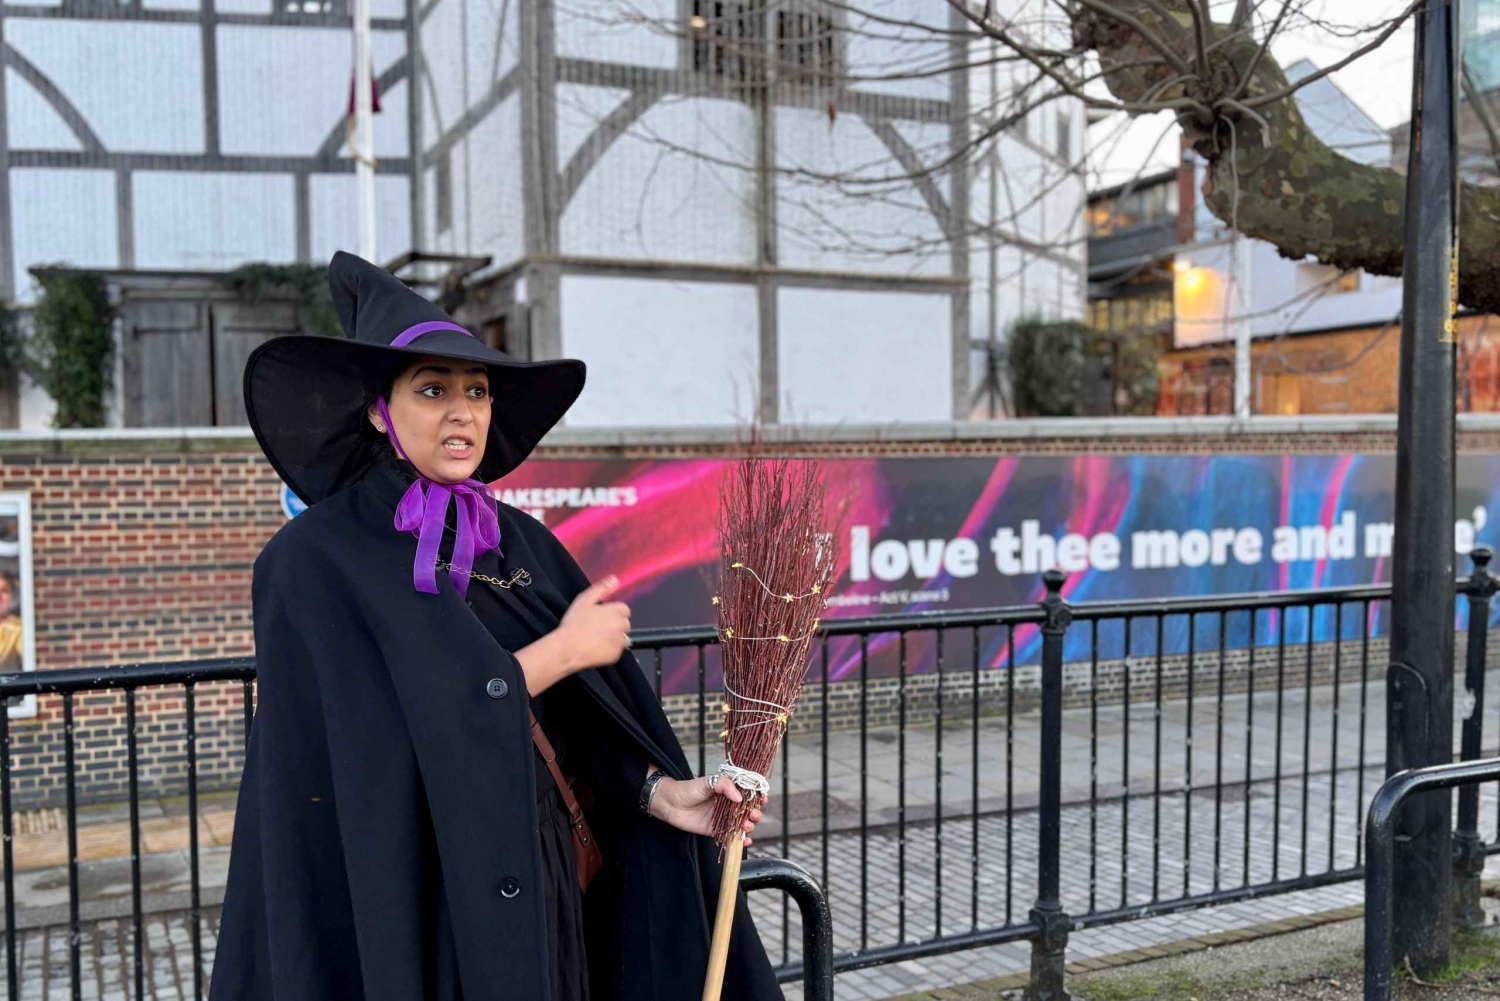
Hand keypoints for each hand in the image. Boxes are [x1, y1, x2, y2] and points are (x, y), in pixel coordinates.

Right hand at [557, 576, 631, 670]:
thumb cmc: (575, 622)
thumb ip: (601, 588)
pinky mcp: (615, 656)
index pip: (624, 610)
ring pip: (622, 637)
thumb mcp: (584, 600)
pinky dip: (609, 649)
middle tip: (597, 627)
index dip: (613, 612)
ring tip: (596, 637)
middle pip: (625, 623)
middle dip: (615, 624)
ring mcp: (620, 642)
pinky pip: (616, 650)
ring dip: (614, 637)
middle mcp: (622, 626)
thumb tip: (615, 579)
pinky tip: (596, 647)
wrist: (568, 647)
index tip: (601, 616)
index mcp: (616, 611)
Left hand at [649, 775, 765, 844]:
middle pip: (748, 811)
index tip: (763, 799)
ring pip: (742, 825)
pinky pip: (731, 837)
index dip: (758, 797)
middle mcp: (728, 805)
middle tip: (753, 815)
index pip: (749, 794)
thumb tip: (740, 797)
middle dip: (755, 814)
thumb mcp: (707, 782)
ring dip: (749, 827)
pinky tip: (745, 841)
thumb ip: (724, 785)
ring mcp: (723, 819)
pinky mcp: (716, 831)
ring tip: (746, 826)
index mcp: (729, 791)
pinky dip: (741, 841)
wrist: (670, 803)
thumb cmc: (689, 789)